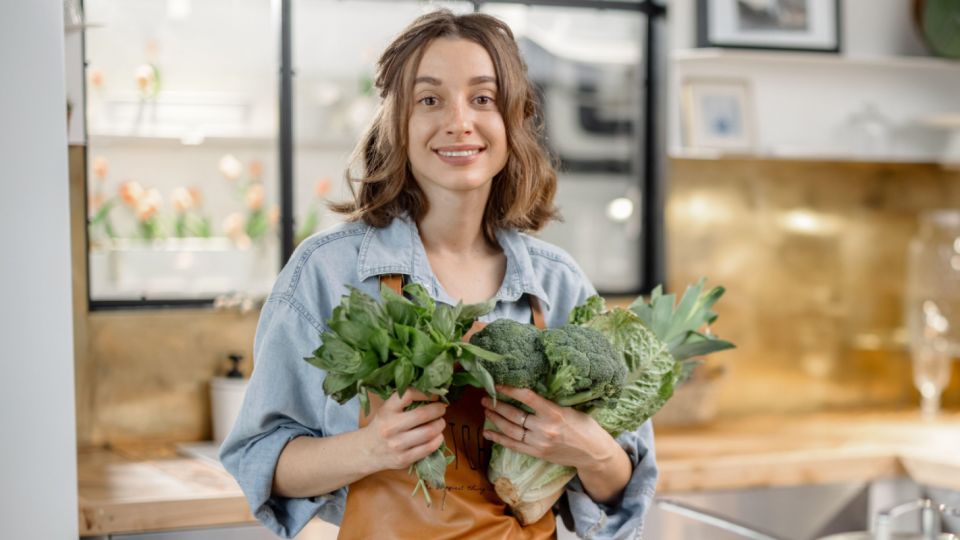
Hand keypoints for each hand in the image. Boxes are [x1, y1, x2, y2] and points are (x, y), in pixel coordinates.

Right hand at [360, 389, 446, 473]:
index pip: (409, 394)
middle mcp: (391, 427)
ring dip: (440, 425)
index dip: (426, 393)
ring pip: (429, 432)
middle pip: (423, 414)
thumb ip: (405, 403)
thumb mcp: (386, 410)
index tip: (434, 395)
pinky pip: (429, 448)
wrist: (366, 451)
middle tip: (441, 409)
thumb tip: (432, 394)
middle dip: (438, 410)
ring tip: (440, 422)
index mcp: (386, 411)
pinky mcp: (404, 459)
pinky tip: (437, 436)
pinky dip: (438, 440)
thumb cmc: (381, 426)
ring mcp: (397, 445)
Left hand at [481, 385, 618, 471]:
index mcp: (554, 413)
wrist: (594, 454)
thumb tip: (530, 391)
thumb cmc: (586, 427)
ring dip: (496, 419)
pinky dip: (499, 438)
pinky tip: (487, 432)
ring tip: (486, 410)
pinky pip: (513, 446)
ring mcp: (539, 443)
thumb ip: (551, 403)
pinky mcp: (537, 454)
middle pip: (514, 415)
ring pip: (511, 430)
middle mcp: (544, 428)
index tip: (498, 384)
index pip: (527, 397)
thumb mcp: (571, 409)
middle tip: (485, 397)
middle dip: (497, 405)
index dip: (510, 389)